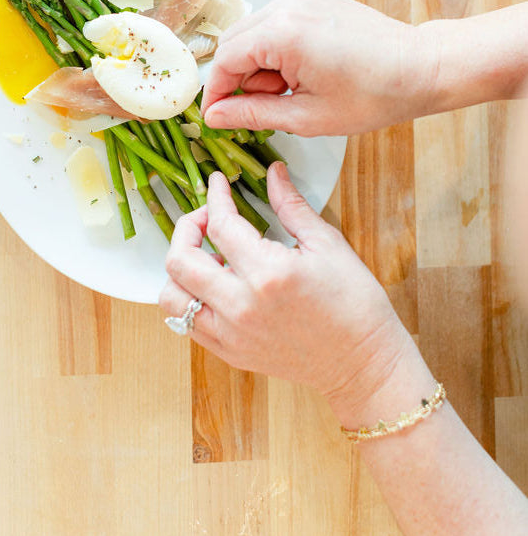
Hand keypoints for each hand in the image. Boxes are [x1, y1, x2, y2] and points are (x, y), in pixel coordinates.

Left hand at [159, 165, 412, 414]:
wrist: (363, 363)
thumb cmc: (354, 302)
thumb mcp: (327, 244)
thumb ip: (291, 205)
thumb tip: (273, 172)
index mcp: (268, 273)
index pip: (220, 225)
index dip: (215, 196)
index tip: (218, 183)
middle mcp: (241, 306)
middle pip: (180, 260)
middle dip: (187, 228)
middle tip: (207, 218)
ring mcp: (231, 335)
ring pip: (172, 297)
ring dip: (181, 270)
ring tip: (210, 258)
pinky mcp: (230, 354)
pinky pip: (186, 324)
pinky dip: (190, 299)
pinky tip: (215, 285)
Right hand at [201, 0, 436, 135]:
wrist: (420, 68)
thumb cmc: (374, 95)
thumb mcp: (307, 116)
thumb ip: (253, 113)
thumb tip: (216, 116)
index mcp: (283, 33)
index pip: (225, 60)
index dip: (217, 93)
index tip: (218, 116)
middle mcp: (288, 5)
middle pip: (234, 42)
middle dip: (239, 78)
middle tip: (264, 106)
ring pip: (252, 32)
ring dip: (258, 64)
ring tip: (291, 89)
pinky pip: (274, 23)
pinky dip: (275, 49)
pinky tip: (300, 71)